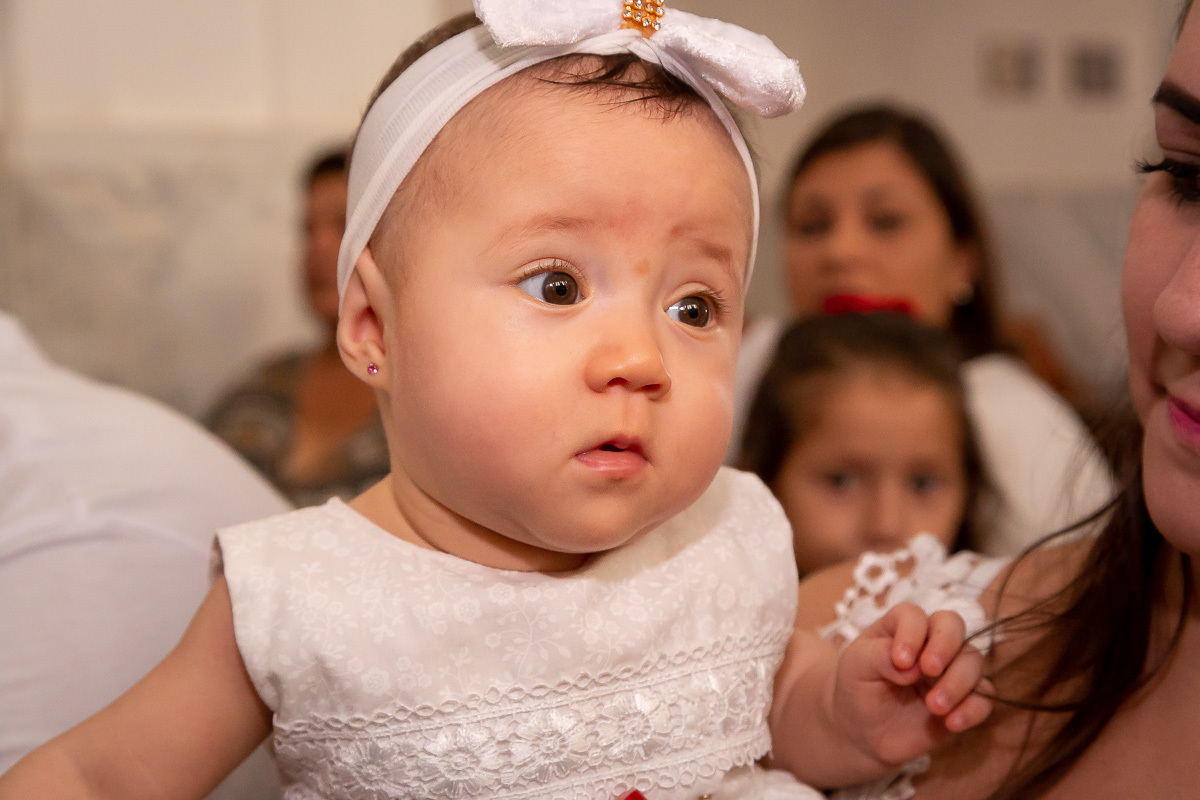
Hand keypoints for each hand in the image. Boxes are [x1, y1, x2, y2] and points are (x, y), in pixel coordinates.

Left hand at [832, 602, 992, 768]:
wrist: (863, 731)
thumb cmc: (857, 688)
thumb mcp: (856, 666)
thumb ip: (879, 657)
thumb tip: (912, 666)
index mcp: (899, 627)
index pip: (914, 615)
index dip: (912, 633)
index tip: (900, 660)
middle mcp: (929, 643)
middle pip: (953, 625)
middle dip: (946, 645)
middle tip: (929, 670)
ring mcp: (949, 670)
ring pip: (973, 660)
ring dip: (958, 682)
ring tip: (933, 706)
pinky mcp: (962, 700)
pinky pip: (984, 698)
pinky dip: (974, 708)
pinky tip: (952, 723)